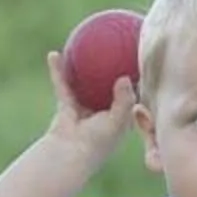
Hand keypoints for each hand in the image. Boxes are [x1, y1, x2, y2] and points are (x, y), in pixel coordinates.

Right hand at [44, 50, 138, 168]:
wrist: (69, 155)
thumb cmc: (97, 142)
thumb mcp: (117, 122)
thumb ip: (123, 100)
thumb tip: (125, 77)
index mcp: (119, 115)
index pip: (132, 91)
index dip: (138, 75)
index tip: (141, 56)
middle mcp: (102, 109)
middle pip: (108, 82)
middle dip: (113, 65)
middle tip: (117, 41)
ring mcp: (84, 106)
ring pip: (84, 80)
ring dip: (83, 64)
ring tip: (83, 43)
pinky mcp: (66, 105)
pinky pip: (62, 83)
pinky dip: (57, 71)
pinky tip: (54, 54)